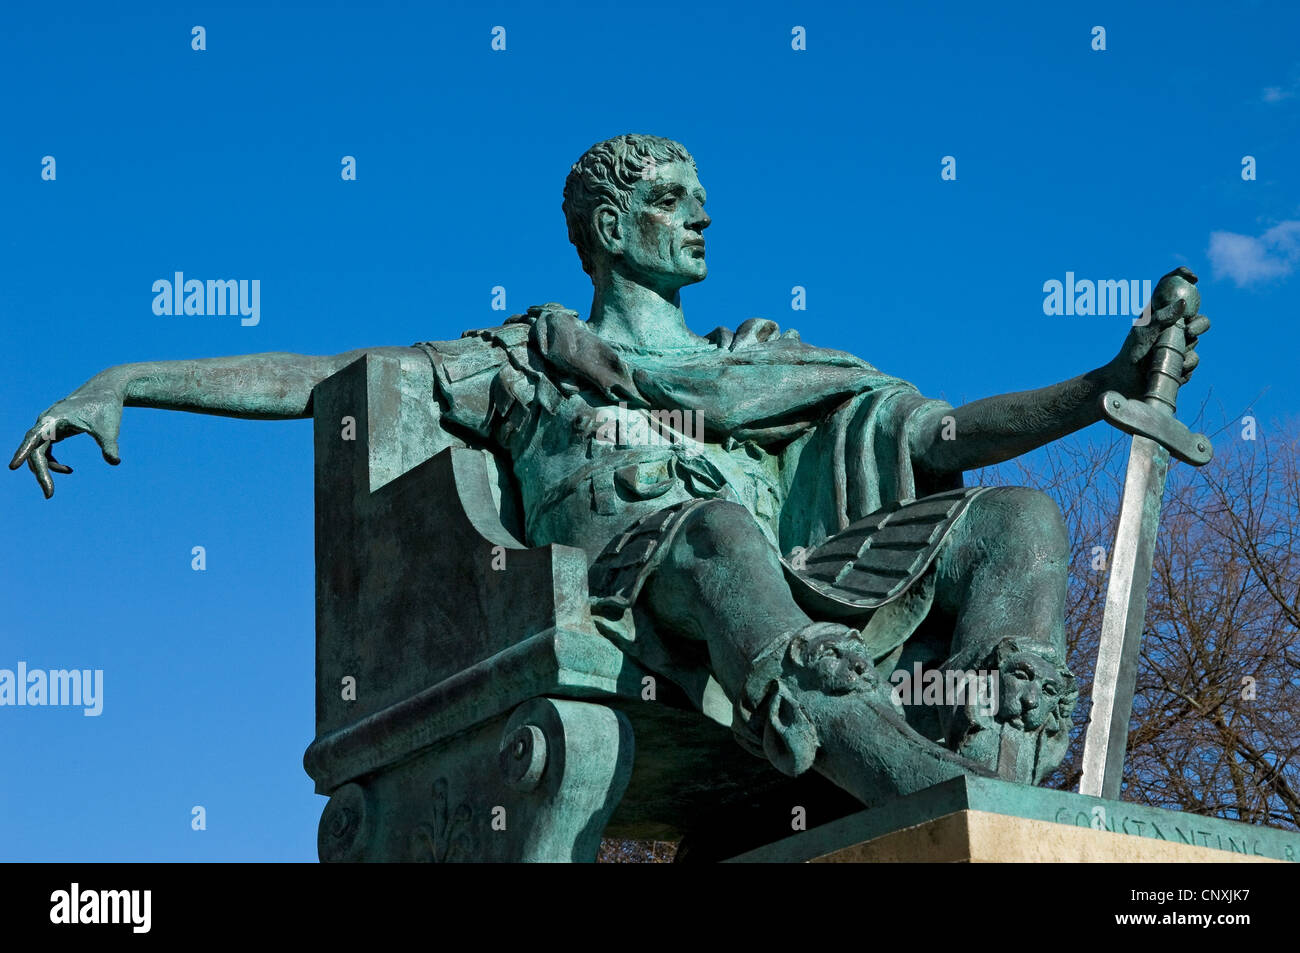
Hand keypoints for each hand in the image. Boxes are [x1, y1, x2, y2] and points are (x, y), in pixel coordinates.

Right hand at [9, 381, 123, 497]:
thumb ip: (109, 445)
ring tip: (53, 488)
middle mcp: (46, 422)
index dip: (23, 452)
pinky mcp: (54, 429)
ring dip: (46, 469)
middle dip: (40, 473)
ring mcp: (48, 426)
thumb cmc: (106, 408)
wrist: (106, 391)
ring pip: (38, 451)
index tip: (13, 466)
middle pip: (35, 450)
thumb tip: (115, 462)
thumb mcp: (108, 428)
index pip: (34, 438)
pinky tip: (68, 470)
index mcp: (54, 419)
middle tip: (50, 494)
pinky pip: (45, 449)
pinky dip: (52, 462)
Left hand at [1106, 266, 1209, 398]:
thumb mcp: (1142, 332)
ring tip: (1171, 356)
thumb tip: (1183, 303)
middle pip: (1197, 318)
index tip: (1193, 277)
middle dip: (1199, 323)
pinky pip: (1194, 361)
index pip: (1174, 289)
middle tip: (1189, 331)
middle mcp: (1172, 328)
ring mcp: (1179, 345)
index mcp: (1161, 315)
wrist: (1126, 384)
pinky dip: (1186, 365)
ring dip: (1188, 347)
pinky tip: (1174, 370)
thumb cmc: (1130, 354)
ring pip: (1197, 340)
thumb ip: (1161, 317)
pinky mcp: (1182, 363)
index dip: (1184, 277)